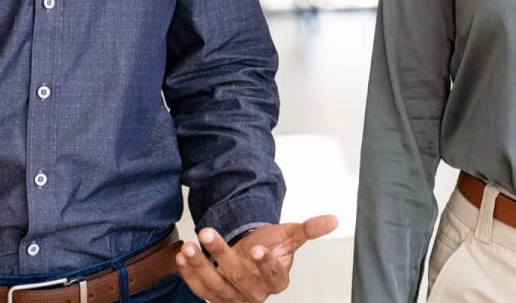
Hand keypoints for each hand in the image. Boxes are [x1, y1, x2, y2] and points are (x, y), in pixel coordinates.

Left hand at [175, 216, 337, 302]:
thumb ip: (310, 229)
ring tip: (190, 246)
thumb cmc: (269, 246)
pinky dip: (189, 274)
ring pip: (215, 286)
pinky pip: (200, 289)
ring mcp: (233, 297)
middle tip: (209, 232)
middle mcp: (255, 292)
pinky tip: (183, 256)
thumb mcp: (289, 235)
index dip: (265, 264)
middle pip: (239, 278)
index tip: (257, 248)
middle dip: (222, 255)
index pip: (273, 276)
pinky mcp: (214, 296)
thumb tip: (332, 220)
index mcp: (276, 280)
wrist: (250, 253)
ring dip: (200, 265)